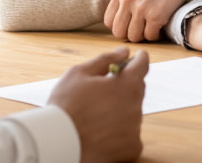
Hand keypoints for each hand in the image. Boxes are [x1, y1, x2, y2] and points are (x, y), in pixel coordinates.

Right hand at [49, 46, 148, 162]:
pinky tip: (102, 130)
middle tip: (104, 89)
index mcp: (126, 84)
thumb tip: (123, 52)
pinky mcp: (132, 147)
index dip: (139, 58)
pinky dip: (120, 131)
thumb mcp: (79, 73)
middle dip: (125, 85)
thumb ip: (105, 59)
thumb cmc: (66, 106)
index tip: (136, 57)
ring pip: (132, 111)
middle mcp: (135, 106)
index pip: (142, 65)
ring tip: (97, 113)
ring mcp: (135, 128)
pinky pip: (131, 133)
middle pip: (137, 89)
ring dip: (121, 108)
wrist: (59, 143)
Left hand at [105, 0, 192, 41]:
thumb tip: (119, 21)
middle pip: (118, 32)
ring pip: (134, 37)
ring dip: (143, 35)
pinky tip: (160, 26)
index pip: (108, 21)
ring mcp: (141, 7)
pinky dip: (156, 34)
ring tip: (151, 27)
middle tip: (141, 29)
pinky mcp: (155, 15)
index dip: (120, 26)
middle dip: (129, 34)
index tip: (130, 25)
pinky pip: (150, 36)